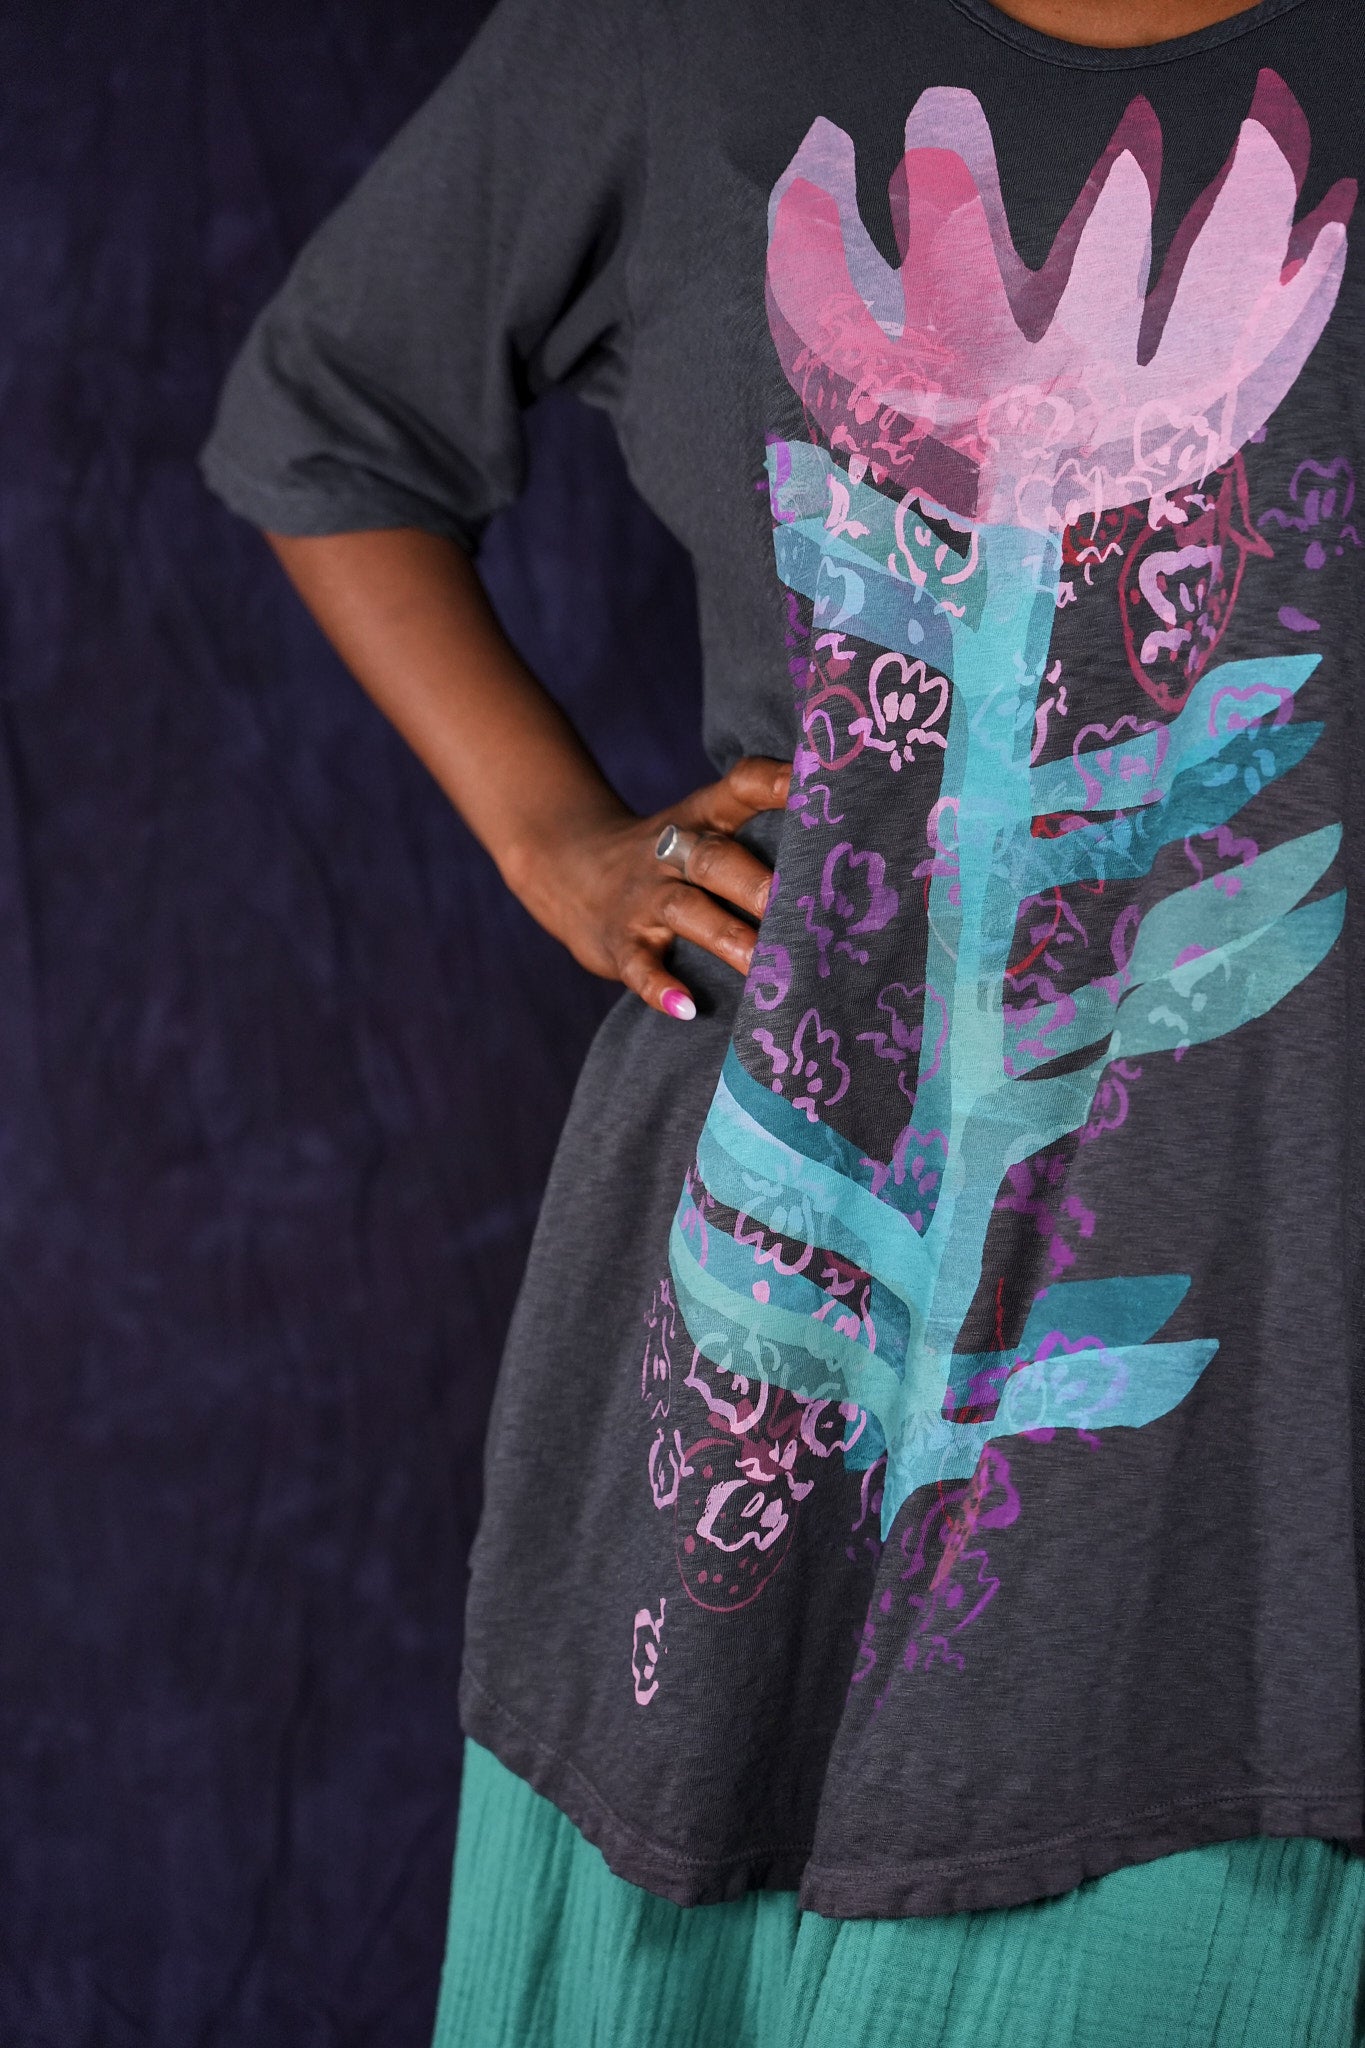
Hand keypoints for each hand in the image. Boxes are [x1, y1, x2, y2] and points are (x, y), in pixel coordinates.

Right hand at [504, 756, 791, 1018]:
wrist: (566, 864)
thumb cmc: (667, 856)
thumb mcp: (701, 828)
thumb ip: (759, 831)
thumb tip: (852, 855)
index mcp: (701, 819)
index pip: (739, 787)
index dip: (775, 782)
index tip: (813, 783)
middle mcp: (673, 853)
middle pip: (715, 859)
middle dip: (757, 883)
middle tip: (805, 908)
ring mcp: (644, 899)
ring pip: (686, 912)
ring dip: (728, 938)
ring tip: (765, 966)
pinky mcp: (620, 942)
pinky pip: (639, 965)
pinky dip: (660, 988)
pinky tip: (686, 1008)